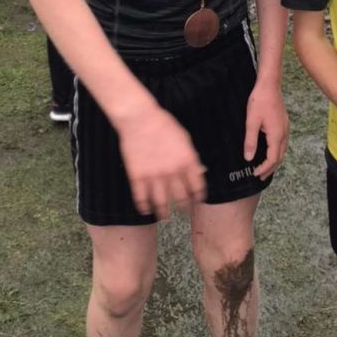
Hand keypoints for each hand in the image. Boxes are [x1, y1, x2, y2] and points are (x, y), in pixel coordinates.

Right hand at [115, 94, 206, 219]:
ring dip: (165, 214)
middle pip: (181, 199)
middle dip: (184, 209)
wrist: (140, 118)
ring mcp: (154, 176)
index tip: (197, 201)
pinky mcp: (137, 177)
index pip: (198, 187)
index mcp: (187, 161)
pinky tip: (146, 210)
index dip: (199, 197)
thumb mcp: (185, 138)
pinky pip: (141, 199)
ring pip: (162, 204)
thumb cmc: (164, 124)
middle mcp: (173, 172)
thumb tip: (199, 172)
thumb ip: (192, 157)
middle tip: (183, 214)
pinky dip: (144, 207)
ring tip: (165, 218)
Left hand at [244, 79, 288, 179]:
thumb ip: (250, 141)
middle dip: (270, 168)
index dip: (264, 169)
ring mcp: (286, 128)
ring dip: (274, 160)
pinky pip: (282, 143)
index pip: (272, 159)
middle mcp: (284, 133)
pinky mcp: (284, 123)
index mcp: (276, 135)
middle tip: (260, 176)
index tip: (255, 174)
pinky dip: (277, 151)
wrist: (269, 85)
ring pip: (283, 150)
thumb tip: (249, 158)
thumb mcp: (251, 122)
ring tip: (265, 167)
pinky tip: (270, 150)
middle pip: (280, 157)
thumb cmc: (259, 101)